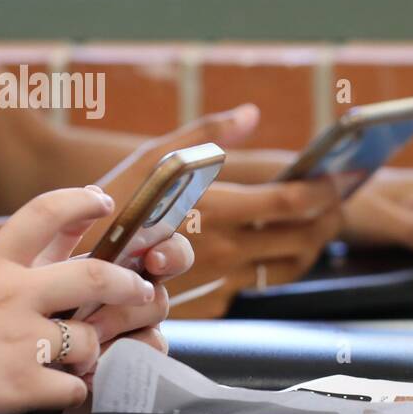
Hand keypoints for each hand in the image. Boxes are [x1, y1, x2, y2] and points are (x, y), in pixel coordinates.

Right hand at [95, 105, 341, 317]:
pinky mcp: (211, 301)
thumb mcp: (156, 155)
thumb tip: (251, 112)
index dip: (324, 190)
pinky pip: (262, 285)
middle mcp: (224, 248)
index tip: (338, 178)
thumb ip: (209, 131)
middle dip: (330, 217)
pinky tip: (285, 247)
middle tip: (340, 199)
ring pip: (289, 266)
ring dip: (314, 243)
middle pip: (303, 236)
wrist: (72, 262)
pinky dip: (283, 266)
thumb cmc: (112, 200)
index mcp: (215, 207)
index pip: (290, 201)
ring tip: (322, 221)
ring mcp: (219, 280)